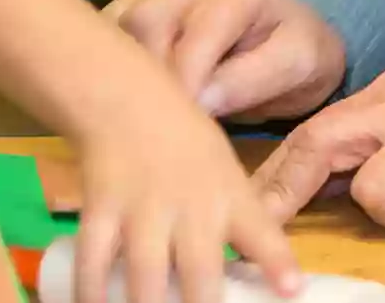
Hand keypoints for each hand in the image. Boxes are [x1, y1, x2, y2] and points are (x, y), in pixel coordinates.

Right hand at [74, 95, 300, 302]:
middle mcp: (192, 206)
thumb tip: (255, 274)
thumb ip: (235, 222)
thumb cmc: (185, 142)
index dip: (278, 264)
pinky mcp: (101, 210)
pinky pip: (94, 261)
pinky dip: (92, 293)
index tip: (292, 289)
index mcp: (230, 197)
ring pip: (146, 275)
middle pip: (200, 271)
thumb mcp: (224, 172)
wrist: (128, 101)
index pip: (262, 233)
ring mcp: (144, 209)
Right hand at [105, 0, 345, 121]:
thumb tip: (198, 102)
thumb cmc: (299, 54)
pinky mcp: (140, 2)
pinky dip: (113, 65)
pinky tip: (129, 98)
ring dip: (126, 73)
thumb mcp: (299, 66)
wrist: (292, 38)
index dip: (184, 89)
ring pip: (120, 26)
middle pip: (146, 23)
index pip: (196, 38)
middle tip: (158, 127)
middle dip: (149, 80)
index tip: (182, 133)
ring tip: (144, 116)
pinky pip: (109, 30)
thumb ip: (251, 80)